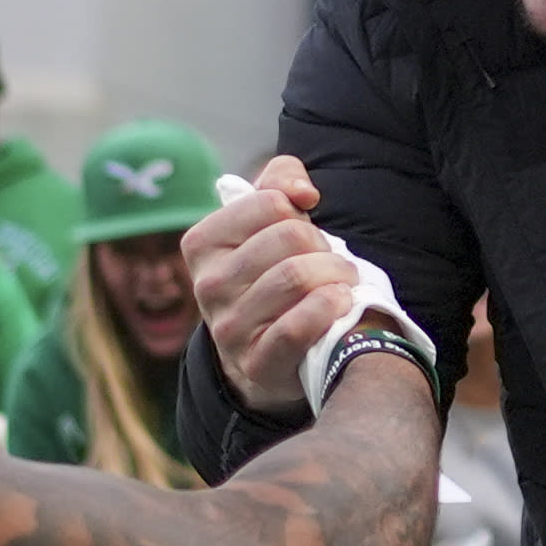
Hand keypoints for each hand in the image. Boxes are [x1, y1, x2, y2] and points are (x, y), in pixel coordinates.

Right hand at [186, 155, 366, 422]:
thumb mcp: (266, 222)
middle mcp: (207, 285)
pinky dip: (329, 308)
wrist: (262, 352)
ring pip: (296, 277)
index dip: (299, 214)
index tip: (306, 234)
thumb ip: (280, 182)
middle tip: (333, 262)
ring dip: (336, 275)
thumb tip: (302, 192)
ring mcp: (228, 327)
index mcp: (201, 243)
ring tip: (343, 282)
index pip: (269, 202)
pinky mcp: (255, 362)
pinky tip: (341, 303)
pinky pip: (296, 326)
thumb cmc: (270, 275)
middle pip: (289, 237)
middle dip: (323, 246)